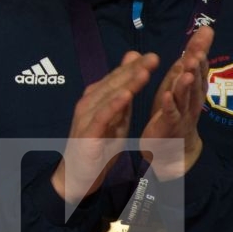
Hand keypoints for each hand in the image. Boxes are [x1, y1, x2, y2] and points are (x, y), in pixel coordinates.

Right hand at [50, 50, 155, 208]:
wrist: (78, 175)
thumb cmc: (100, 146)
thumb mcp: (118, 118)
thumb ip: (125, 93)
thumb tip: (134, 66)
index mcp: (97, 99)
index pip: (117, 78)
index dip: (134, 66)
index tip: (153, 56)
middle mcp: (89, 103)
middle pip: (114, 83)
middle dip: (134, 70)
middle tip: (153, 58)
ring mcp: (86, 117)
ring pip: (109, 96)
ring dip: (126, 83)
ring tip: (144, 72)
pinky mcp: (88, 134)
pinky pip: (102, 116)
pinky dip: (114, 105)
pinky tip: (126, 95)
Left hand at [140, 26, 212, 179]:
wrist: (172, 147)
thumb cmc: (175, 108)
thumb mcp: (179, 81)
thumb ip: (188, 59)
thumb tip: (204, 31)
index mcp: (191, 87)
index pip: (199, 66)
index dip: (201, 50)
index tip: (204, 33)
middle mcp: (191, 99)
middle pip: (195, 80)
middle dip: (197, 65)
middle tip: (198, 51)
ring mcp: (182, 114)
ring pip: (185, 97)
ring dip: (186, 84)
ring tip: (187, 70)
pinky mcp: (169, 126)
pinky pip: (170, 115)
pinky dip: (170, 105)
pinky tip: (168, 95)